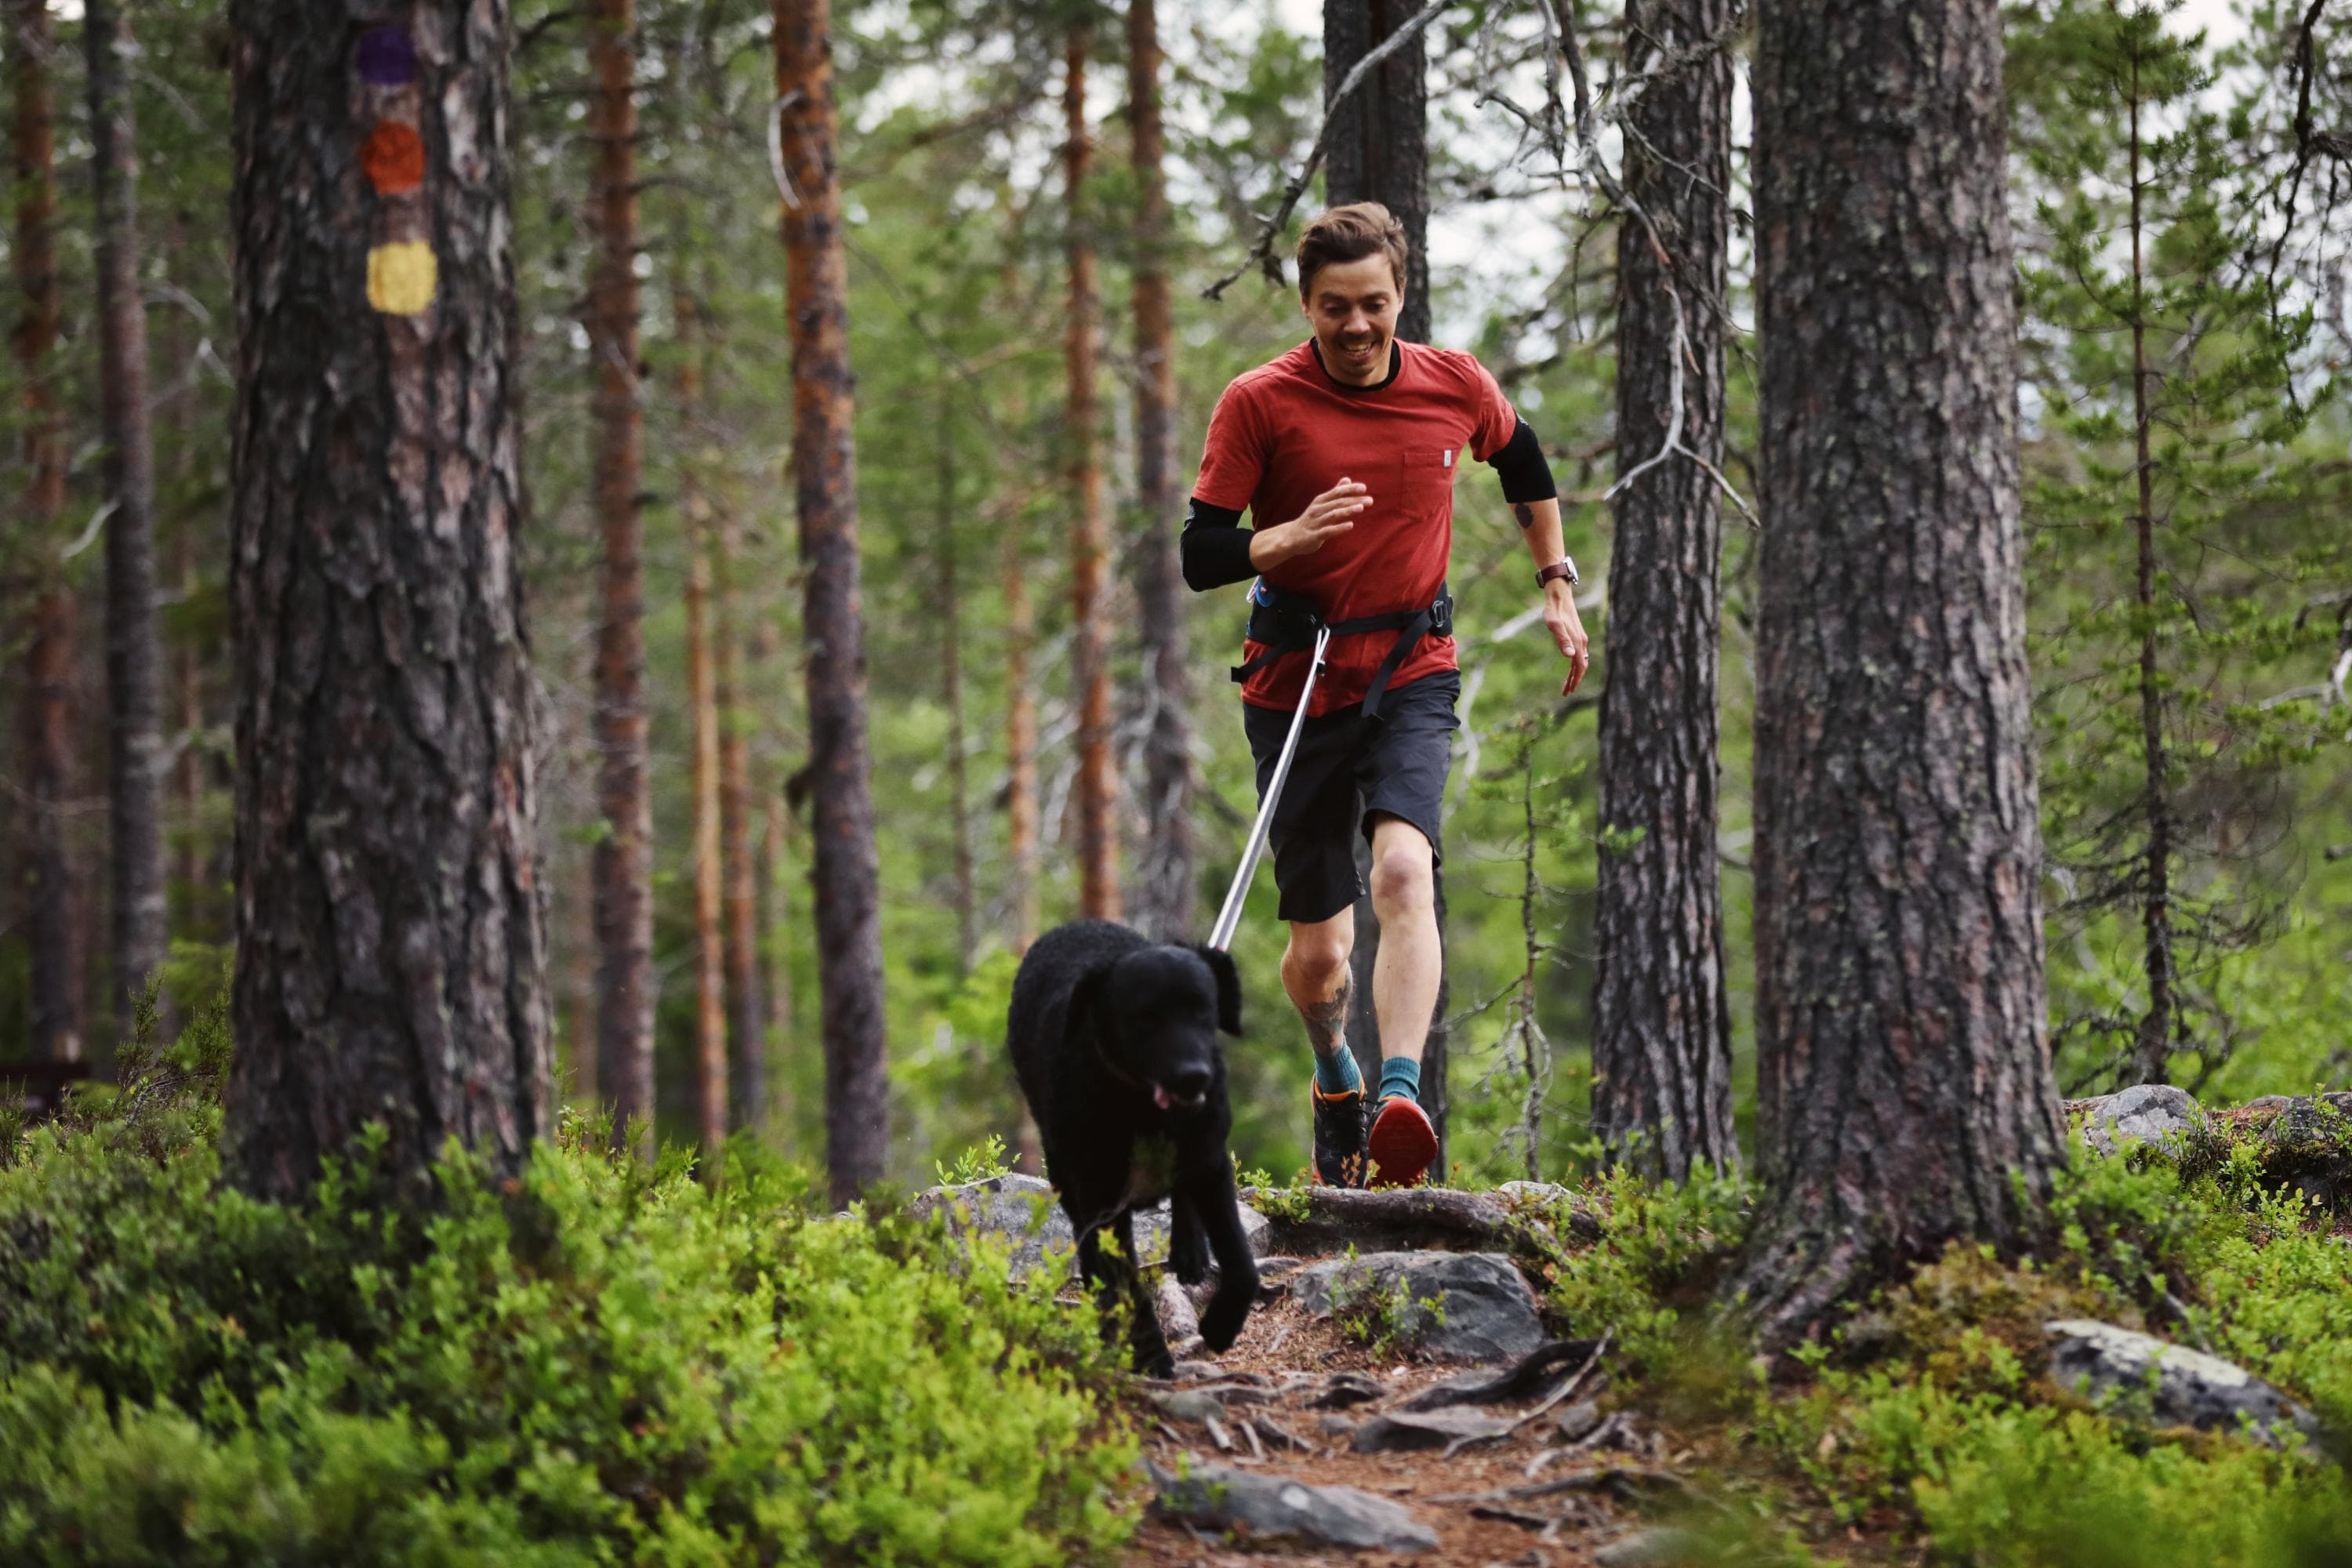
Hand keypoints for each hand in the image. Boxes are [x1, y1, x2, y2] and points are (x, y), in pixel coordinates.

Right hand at [1249, 478, 1368, 570]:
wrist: (1291, 536)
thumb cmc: (1311, 519)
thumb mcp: (1321, 504)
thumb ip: (1335, 492)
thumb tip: (1348, 479)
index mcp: (1320, 501)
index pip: (1337, 492)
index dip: (1350, 489)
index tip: (1363, 488)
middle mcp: (1317, 509)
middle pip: (1337, 502)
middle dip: (1354, 500)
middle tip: (1370, 500)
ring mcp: (1315, 522)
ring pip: (1333, 514)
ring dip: (1347, 511)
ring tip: (1361, 508)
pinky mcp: (1314, 535)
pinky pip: (1328, 531)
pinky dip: (1339, 528)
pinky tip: (1350, 526)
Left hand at [1545, 577, 1589, 693]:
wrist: (1559, 595)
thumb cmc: (1554, 610)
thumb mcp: (1554, 625)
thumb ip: (1561, 640)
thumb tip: (1569, 656)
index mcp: (1578, 642)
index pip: (1579, 666)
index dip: (1574, 680)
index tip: (1567, 692)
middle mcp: (1582, 642)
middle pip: (1581, 666)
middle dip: (1575, 681)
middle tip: (1566, 693)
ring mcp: (1580, 639)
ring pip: (1580, 661)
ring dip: (1575, 674)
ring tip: (1566, 685)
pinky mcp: (1577, 636)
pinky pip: (1579, 655)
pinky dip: (1575, 665)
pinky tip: (1569, 668)